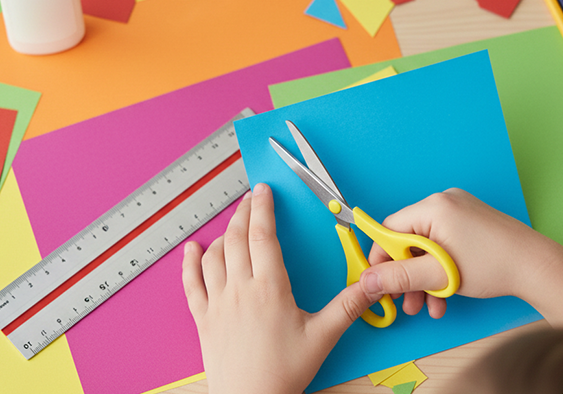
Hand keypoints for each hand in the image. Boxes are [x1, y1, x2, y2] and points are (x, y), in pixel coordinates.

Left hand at [182, 183, 380, 393]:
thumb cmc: (284, 371)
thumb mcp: (322, 337)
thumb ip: (347, 306)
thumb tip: (372, 285)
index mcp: (269, 288)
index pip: (263, 236)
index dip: (263, 208)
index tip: (263, 190)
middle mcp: (240, 289)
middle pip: (237, 238)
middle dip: (244, 212)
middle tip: (251, 198)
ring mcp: (218, 302)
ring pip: (214, 255)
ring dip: (222, 233)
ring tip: (233, 222)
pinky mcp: (203, 318)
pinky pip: (191, 284)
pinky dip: (189, 263)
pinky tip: (191, 249)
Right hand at [359, 188, 562, 328]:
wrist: (538, 267)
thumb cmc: (493, 266)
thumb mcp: (438, 275)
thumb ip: (399, 277)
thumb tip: (367, 281)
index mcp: (433, 207)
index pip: (390, 228)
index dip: (383, 258)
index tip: (383, 282)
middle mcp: (443, 201)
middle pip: (408, 239)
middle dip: (407, 274)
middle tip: (407, 301)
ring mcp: (458, 210)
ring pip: (425, 245)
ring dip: (423, 277)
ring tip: (428, 304)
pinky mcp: (469, 221)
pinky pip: (442, 243)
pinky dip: (439, 267)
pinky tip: (443, 293)